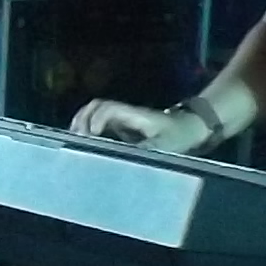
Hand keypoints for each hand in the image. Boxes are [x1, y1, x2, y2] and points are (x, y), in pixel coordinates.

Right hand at [72, 99, 188, 144]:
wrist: (191, 126)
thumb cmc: (179, 135)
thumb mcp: (166, 147)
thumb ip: (145, 152)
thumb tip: (123, 159)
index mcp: (134, 115)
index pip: (108, 108)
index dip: (95, 119)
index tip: (90, 136)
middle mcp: (125, 113)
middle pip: (96, 106)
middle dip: (82, 119)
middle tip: (75, 138)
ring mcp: (124, 118)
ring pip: (95, 112)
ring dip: (82, 122)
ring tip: (74, 140)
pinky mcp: (123, 126)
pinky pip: (100, 123)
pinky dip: (88, 129)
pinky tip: (84, 143)